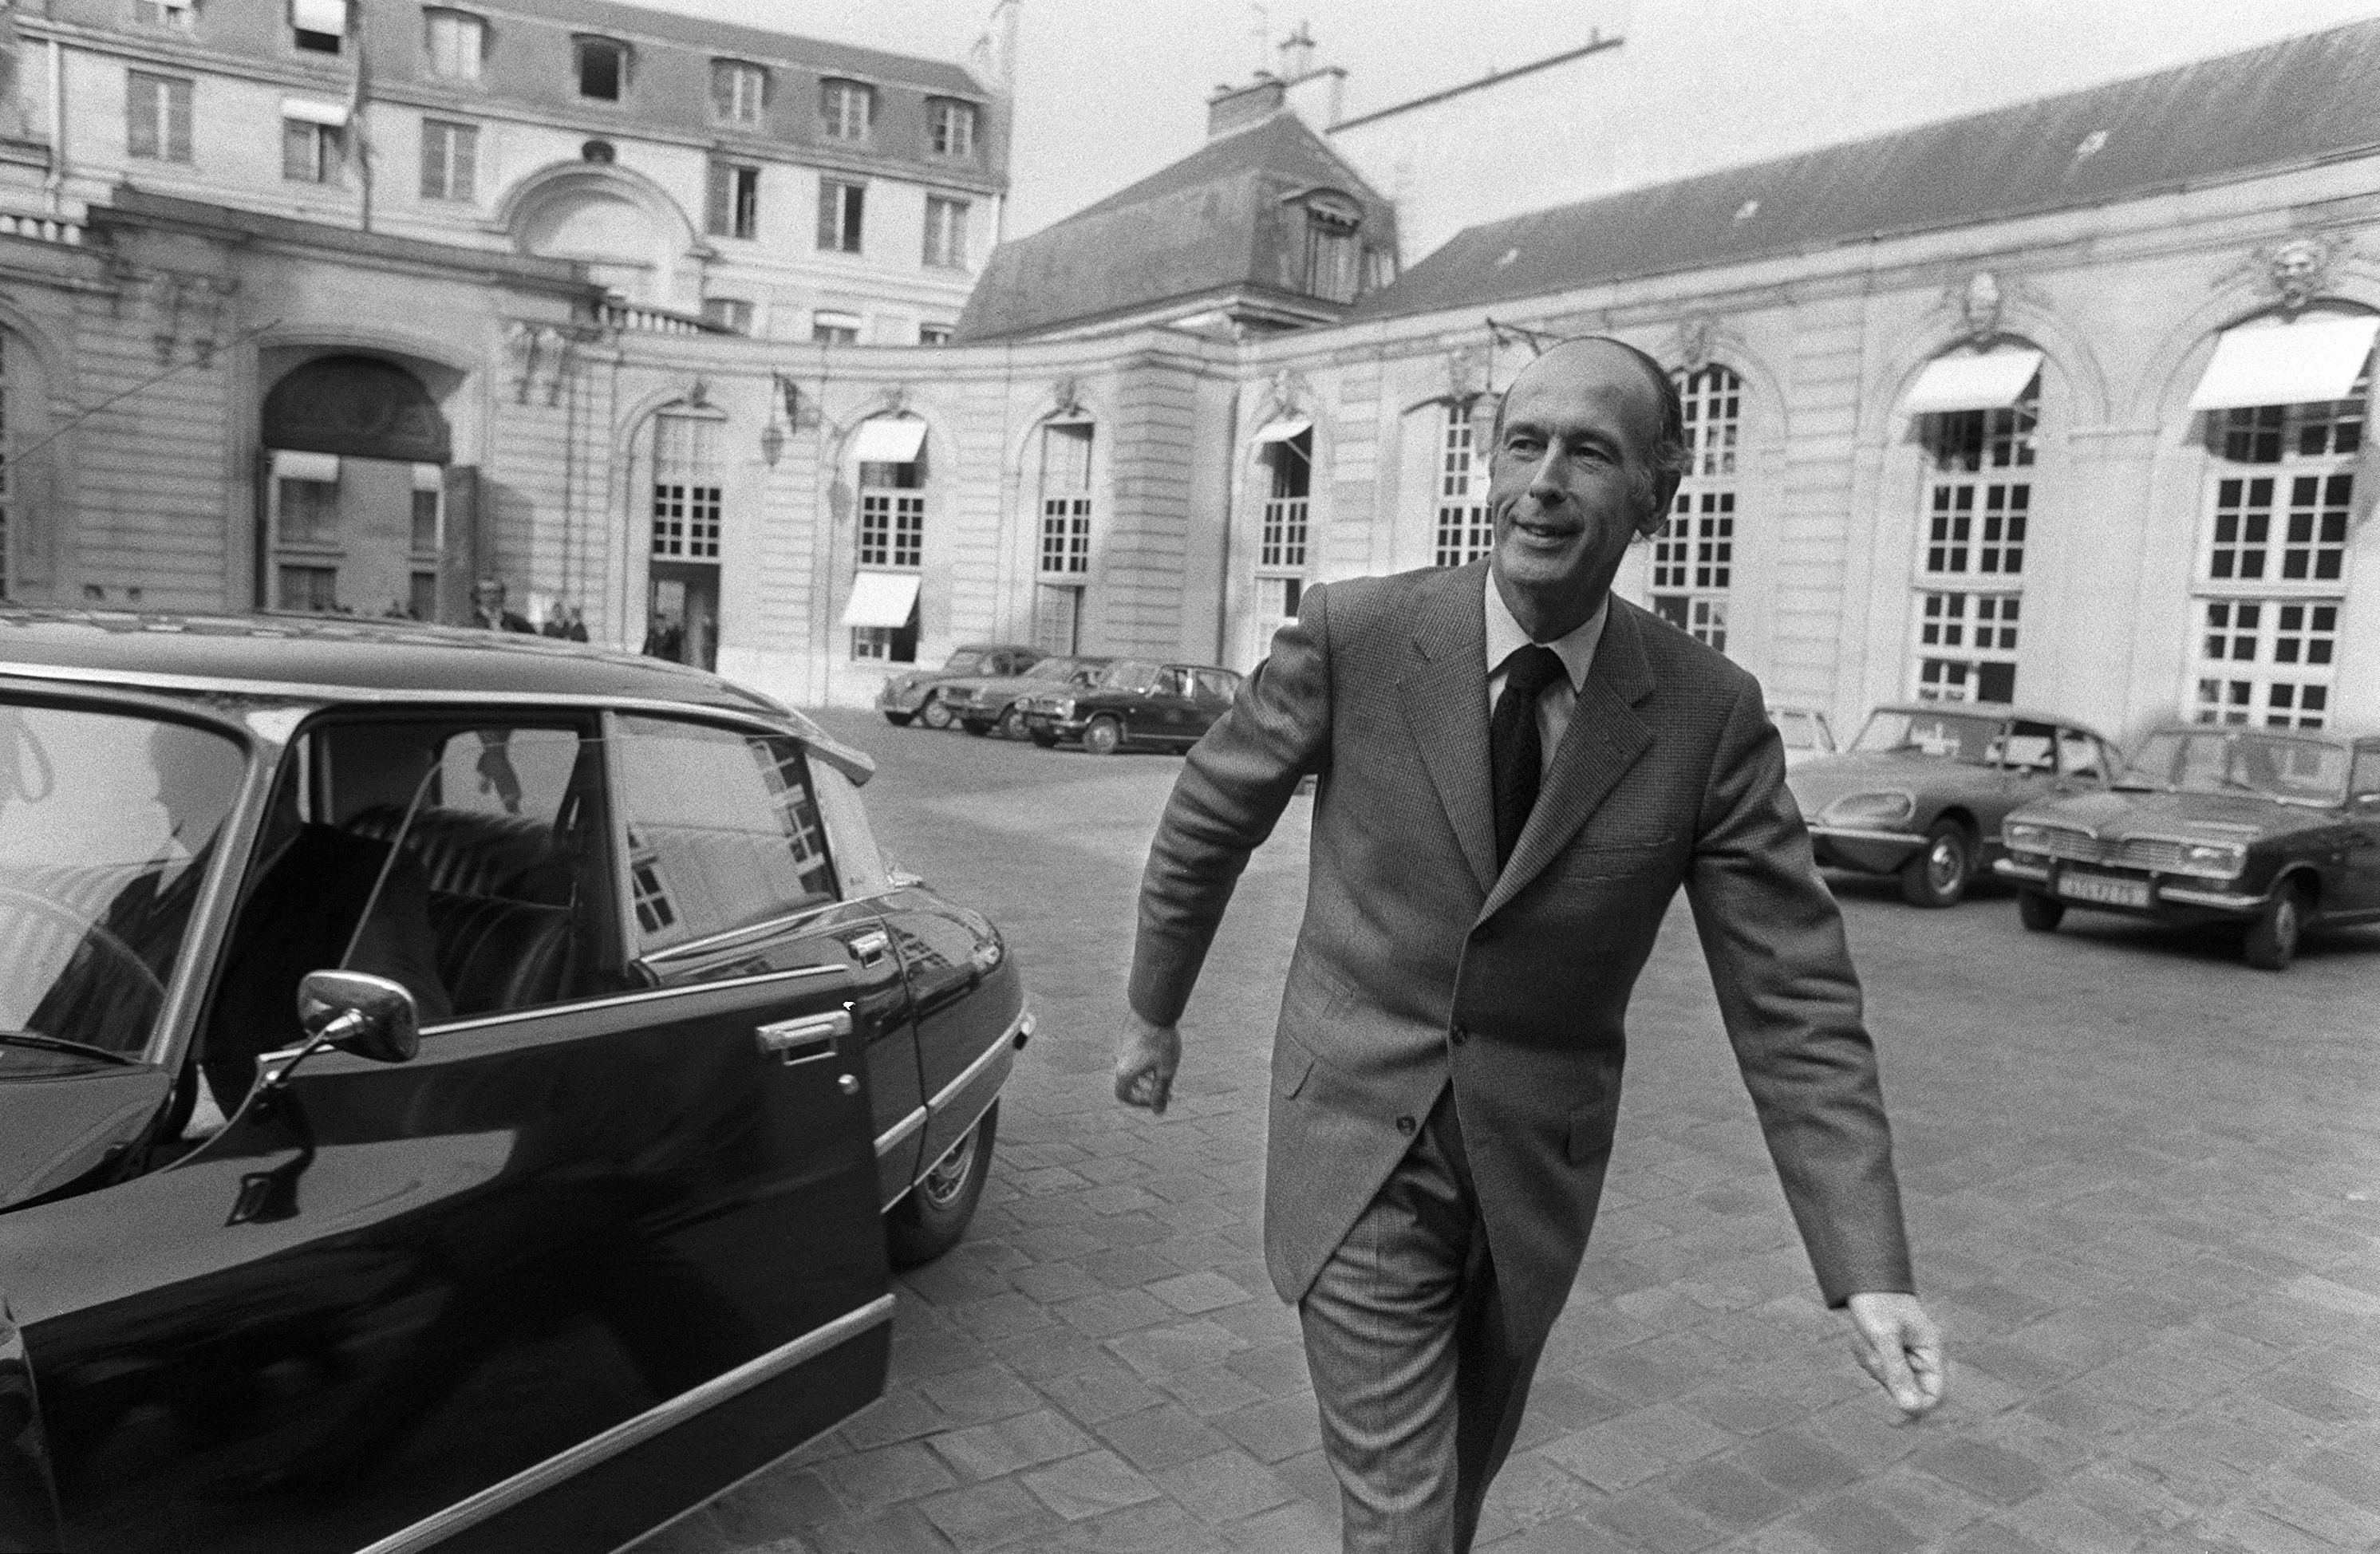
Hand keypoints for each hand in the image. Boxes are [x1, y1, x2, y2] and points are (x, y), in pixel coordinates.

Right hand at [1113, 1012, 1181, 1115]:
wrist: (1154, 1008)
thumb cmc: (1161, 1041)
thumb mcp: (1166, 1071)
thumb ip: (1160, 1093)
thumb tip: (1158, 1112)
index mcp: (1124, 1072)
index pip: (1124, 1096)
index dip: (1139, 1103)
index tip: (1157, 1100)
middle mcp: (1119, 1060)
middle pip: (1129, 1083)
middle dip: (1148, 1090)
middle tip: (1168, 1091)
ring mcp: (1122, 1047)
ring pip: (1132, 1068)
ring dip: (1148, 1076)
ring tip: (1167, 1074)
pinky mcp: (1127, 1036)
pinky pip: (1134, 1055)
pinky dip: (1145, 1062)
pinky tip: (1163, 1054)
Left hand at [1843, 1291, 1945, 1416]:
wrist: (1860, 1278)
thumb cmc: (1876, 1301)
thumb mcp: (1883, 1335)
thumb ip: (1897, 1371)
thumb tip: (1910, 1409)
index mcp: (1932, 1351)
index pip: (1935, 1395)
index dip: (1917, 1407)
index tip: (1894, 1413)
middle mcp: (1922, 1356)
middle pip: (1908, 1391)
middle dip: (1886, 1377)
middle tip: (1872, 1352)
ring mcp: (1905, 1355)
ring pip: (1889, 1381)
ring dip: (1872, 1365)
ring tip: (1864, 1338)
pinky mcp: (1888, 1353)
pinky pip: (1877, 1369)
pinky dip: (1866, 1358)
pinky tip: (1859, 1338)